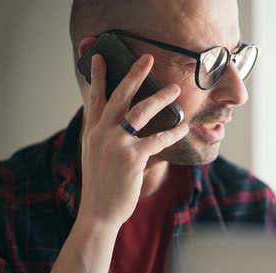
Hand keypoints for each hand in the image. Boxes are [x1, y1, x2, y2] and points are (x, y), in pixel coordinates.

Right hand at [77, 53, 188, 225]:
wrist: (98, 213)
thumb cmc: (101, 185)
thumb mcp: (94, 156)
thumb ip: (102, 136)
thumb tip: (117, 122)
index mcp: (92, 132)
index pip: (95, 98)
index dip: (98, 76)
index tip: (101, 56)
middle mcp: (101, 134)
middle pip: (118, 97)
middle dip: (133, 75)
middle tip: (147, 58)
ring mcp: (115, 144)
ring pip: (140, 112)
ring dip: (159, 98)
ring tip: (174, 89)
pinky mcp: (131, 158)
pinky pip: (157, 139)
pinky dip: (172, 132)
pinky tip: (183, 127)